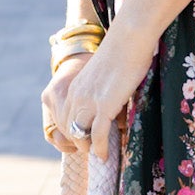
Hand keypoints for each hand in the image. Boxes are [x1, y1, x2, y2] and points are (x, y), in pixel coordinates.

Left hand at [41, 20, 154, 160]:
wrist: (128, 37)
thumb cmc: (124, 50)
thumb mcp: (104, 72)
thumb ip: (102, 86)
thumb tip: (111, 97)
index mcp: (75, 86)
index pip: (66, 117)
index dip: (75, 131)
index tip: (86, 140)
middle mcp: (76, 95)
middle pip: (70, 128)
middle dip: (79, 142)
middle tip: (92, 152)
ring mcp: (89, 102)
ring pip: (81, 135)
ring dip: (88, 148)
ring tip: (98, 156)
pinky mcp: (104, 106)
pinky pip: (98, 136)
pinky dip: (101, 148)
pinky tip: (105, 156)